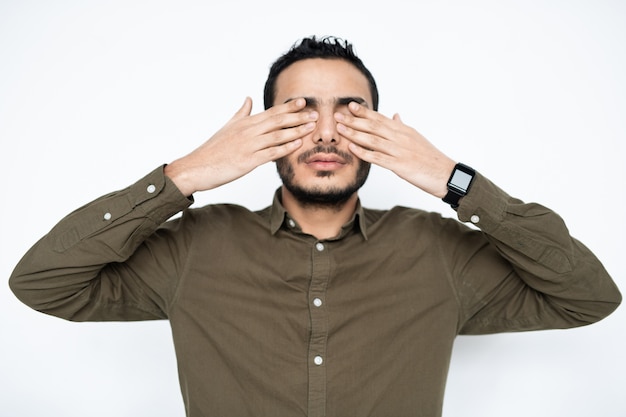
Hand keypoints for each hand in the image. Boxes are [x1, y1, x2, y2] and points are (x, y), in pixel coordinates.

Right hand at [165, 97, 316, 195]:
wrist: (196, 167)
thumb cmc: (212, 149)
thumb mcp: (227, 127)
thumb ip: (241, 113)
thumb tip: (249, 98)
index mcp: (245, 123)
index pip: (271, 112)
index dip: (289, 107)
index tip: (304, 102)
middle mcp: (248, 131)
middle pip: (277, 121)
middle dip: (298, 117)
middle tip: (316, 113)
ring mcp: (248, 146)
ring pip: (277, 136)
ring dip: (296, 131)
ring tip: (311, 127)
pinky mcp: (247, 161)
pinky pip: (270, 153)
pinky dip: (285, 148)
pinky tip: (297, 145)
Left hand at [336, 102, 455, 197]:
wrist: (446, 174)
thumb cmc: (431, 158)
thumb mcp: (417, 138)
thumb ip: (403, 127)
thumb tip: (396, 115)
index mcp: (404, 130)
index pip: (381, 118)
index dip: (364, 112)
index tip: (350, 105)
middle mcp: (400, 137)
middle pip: (373, 126)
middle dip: (354, 120)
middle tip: (337, 115)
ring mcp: (400, 151)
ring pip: (373, 139)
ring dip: (355, 133)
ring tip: (340, 129)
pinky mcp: (400, 165)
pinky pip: (378, 157)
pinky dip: (364, 152)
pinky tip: (352, 148)